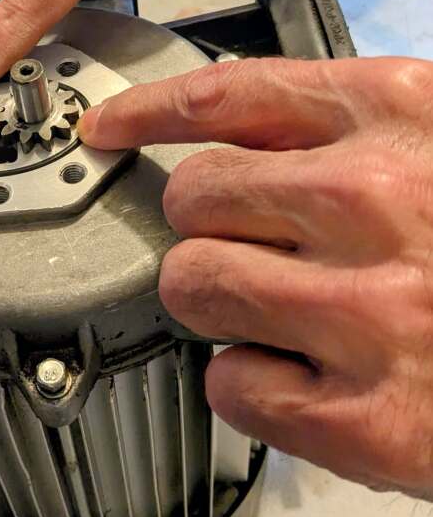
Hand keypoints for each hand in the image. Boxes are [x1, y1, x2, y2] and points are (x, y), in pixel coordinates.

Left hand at [78, 57, 432, 499]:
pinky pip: (230, 386)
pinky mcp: (368, 420)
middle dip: (204, 226)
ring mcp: (369, 312)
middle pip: (193, 198)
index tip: (112, 129)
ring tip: (279, 316)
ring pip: (194, 287)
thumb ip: (359, 134)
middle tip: (241, 249)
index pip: (230, 95)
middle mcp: (377, 200)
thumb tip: (242, 139)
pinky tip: (306, 380)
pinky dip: (252, 386)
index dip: (150, 112)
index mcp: (404, 118)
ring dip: (220, 303)